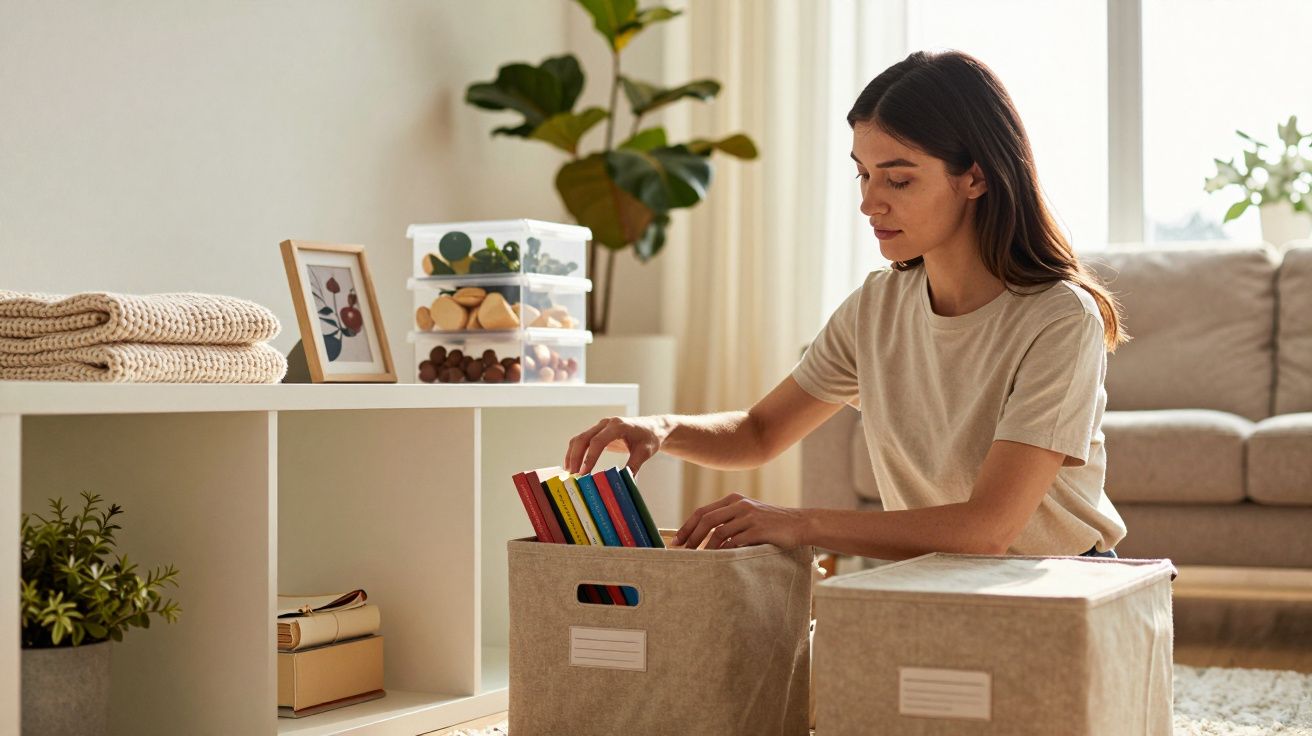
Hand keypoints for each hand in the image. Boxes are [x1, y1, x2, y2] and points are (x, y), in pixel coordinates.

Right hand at [564, 415, 670, 475]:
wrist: (652, 427)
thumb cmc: (650, 438)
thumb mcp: (644, 453)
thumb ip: (633, 466)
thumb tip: (623, 483)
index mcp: (618, 426)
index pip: (598, 441)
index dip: (589, 457)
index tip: (584, 473)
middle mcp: (606, 423)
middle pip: (583, 438)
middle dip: (575, 457)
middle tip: (572, 476)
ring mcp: (600, 426)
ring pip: (579, 439)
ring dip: (572, 455)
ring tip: (569, 473)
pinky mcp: (598, 432)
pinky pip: (582, 440)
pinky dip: (575, 452)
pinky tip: (573, 465)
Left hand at [672, 492, 809, 549]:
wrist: (799, 523)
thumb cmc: (771, 522)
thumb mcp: (749, 513)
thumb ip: (729, 519)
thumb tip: (704, 537)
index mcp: (734, 499)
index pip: (703, 511)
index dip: (687, 526)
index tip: (677, 540)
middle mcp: (739, 505)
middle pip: (707, 520)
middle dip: (691, 537)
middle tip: (683, 552)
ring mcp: (749, 516)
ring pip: (718, 533)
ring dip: (706, 548)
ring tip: (699, 559)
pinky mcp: (758, 530)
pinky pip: (735, 542)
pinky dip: (723, 552)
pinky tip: (718, 560)